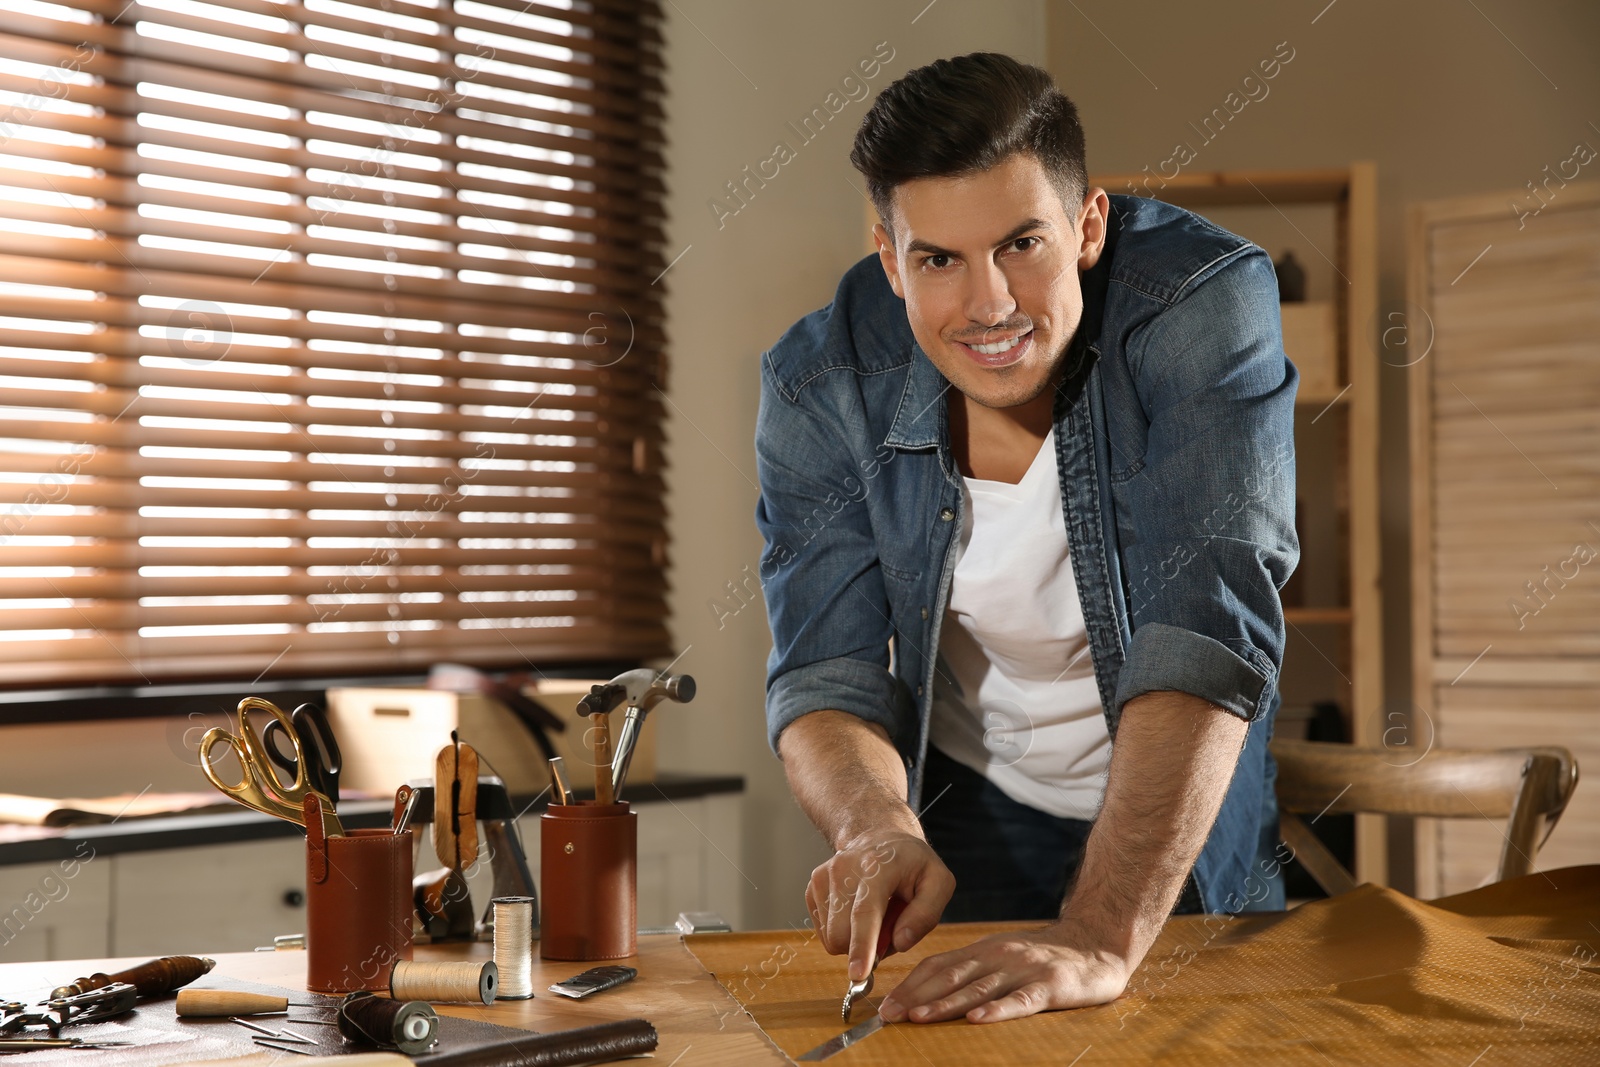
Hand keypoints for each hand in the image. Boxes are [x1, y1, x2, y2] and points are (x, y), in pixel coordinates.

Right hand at [805, 830, 953, 981]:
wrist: (879, 837)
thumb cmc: (912, 864)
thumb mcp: (939, 882)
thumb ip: (926, 915)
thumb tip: (901, 942)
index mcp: (877, 866)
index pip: (865, 912)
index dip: (861, 946)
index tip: (858, 974)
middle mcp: (843, 868)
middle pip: (842, 933)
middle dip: (865, 947)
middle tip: (888, 927)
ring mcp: (823, 877)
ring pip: (831, 937)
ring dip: (855, 939)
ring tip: (875, 915)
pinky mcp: (813, 888)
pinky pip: (824, 932)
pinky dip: (843, 931)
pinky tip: (857, 911)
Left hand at [879, 925, 1132, 1023]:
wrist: (1096, 945)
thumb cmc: (1043, 959)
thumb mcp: (1002, 958)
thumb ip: (972, 972)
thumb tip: (928, 994)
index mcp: (983, 951)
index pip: (938, 965)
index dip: (909, 984)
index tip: (885, 1004)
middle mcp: (998, 956)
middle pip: (950, 976)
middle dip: (916, 996)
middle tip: (888, 1014)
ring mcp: (1023, 969)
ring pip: (978, 987)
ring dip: (946, 1003)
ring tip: (919, 1017)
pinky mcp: (1050, 985)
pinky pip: (1021, 999)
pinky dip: (998, 1009)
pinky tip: (978, 1019)